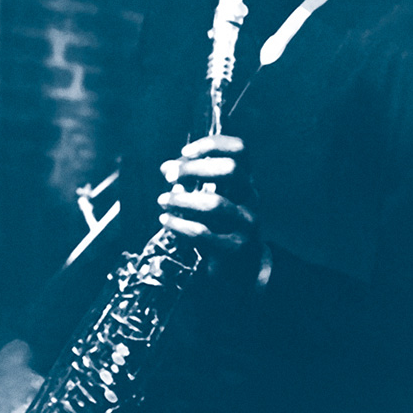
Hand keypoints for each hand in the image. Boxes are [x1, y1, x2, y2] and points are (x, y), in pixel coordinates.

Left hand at [158, 134, 259, 264]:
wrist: (244, 268)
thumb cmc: (223, 226)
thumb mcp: (211, 199)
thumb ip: (191, 182)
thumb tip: (167, 167)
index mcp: (244, 181)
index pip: (240, 150)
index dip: (212, 145)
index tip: (185, 152)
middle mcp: (250, 198)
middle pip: (231, 170)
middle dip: (195, 169)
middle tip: (170, 177)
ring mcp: (246, 223)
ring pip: (216, 203)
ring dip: (182, 199)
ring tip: (162, 201)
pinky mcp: (234, 248)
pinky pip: (203, 233)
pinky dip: (179, 225)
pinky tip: (165, 221)